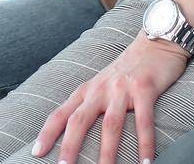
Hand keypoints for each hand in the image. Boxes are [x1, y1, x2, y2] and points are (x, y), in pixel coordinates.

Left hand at [32, 35, 188, 163]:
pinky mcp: (145, 89)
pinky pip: (144, 121)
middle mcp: (101, 89)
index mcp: (88, 90)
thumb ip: (92, 103)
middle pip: (80, 120)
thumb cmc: (129, 68)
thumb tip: (78, 131)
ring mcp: (122, 89)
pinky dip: (145, 144)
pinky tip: (146, 162)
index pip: (61, 113)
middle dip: (70, 146)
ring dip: (107, 153)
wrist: (156, 41)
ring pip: (110, 125)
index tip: (37, 152)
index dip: (47, 133)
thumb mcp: (104, 83)